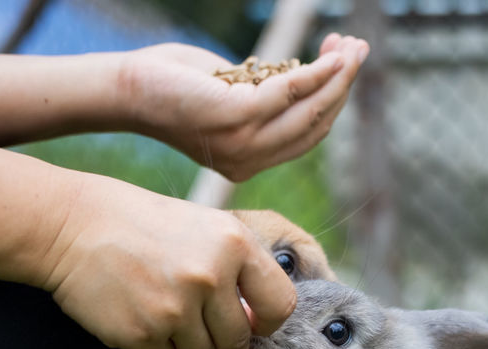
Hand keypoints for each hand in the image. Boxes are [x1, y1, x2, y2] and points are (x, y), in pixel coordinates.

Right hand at [41, 171, 294, 348]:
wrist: (70, 226)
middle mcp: (208, 276)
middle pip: (239, 341)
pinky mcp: (142, 334)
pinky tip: (148, 327)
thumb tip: (258, 322)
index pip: (279, 305)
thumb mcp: (202, 227)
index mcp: (233, 244)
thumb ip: (237, 268)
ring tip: (175, 330)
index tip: (253, 327)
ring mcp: (175, 308)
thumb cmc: (141, 225)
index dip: (268, 324)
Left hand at [118, 33, 369, 181]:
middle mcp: (250, 161)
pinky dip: (317, 72)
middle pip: (315, 125)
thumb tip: (300, 76)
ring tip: (353, 47)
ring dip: (338, 77)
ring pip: (310, 111)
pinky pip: (291, 92)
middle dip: (343, 87)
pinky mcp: (237, 117)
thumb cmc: (172, 85)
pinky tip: (331, 54)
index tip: (344, 66)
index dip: (332, 101)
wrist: (128, 89)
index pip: (305, 136)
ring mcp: (245, 143)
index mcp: (249, 161)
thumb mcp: (227, 93)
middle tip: (359, 51)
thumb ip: (262, 93)